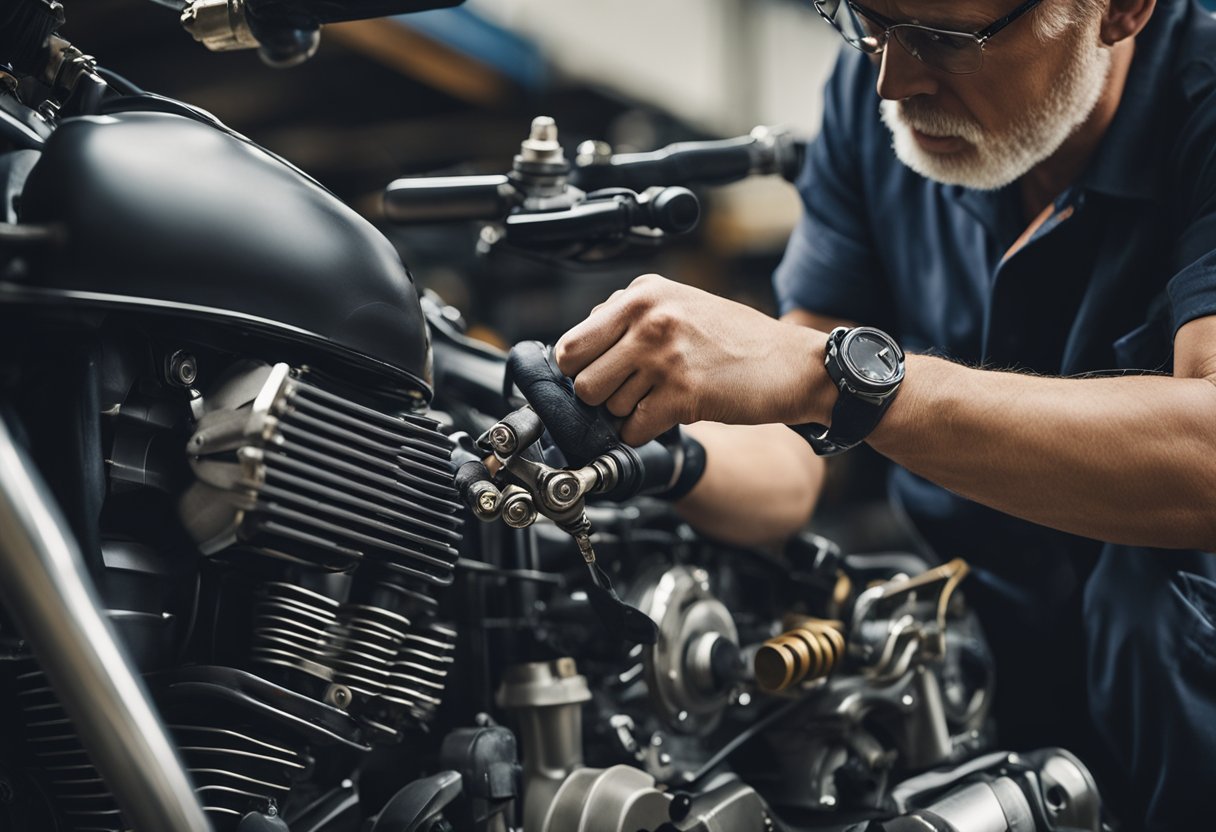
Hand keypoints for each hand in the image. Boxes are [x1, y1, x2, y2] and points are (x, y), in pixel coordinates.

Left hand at [554, 274, 827, 444]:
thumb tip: (577, 351)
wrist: (793, 364)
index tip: (599, 378)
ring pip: (606, 407)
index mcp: (642, 294)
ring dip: (627, 414)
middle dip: (601, 397)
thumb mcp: (678, 305)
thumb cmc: (737, 340)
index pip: (570, 345)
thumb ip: (626, 319)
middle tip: (631, 393)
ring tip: (660, 398)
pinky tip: (668, 416)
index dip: (581, 371)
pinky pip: (632, 429)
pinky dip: (644, 432)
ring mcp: (664, 356)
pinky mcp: (682, 394)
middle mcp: (649, 320)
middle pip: (582, 380)